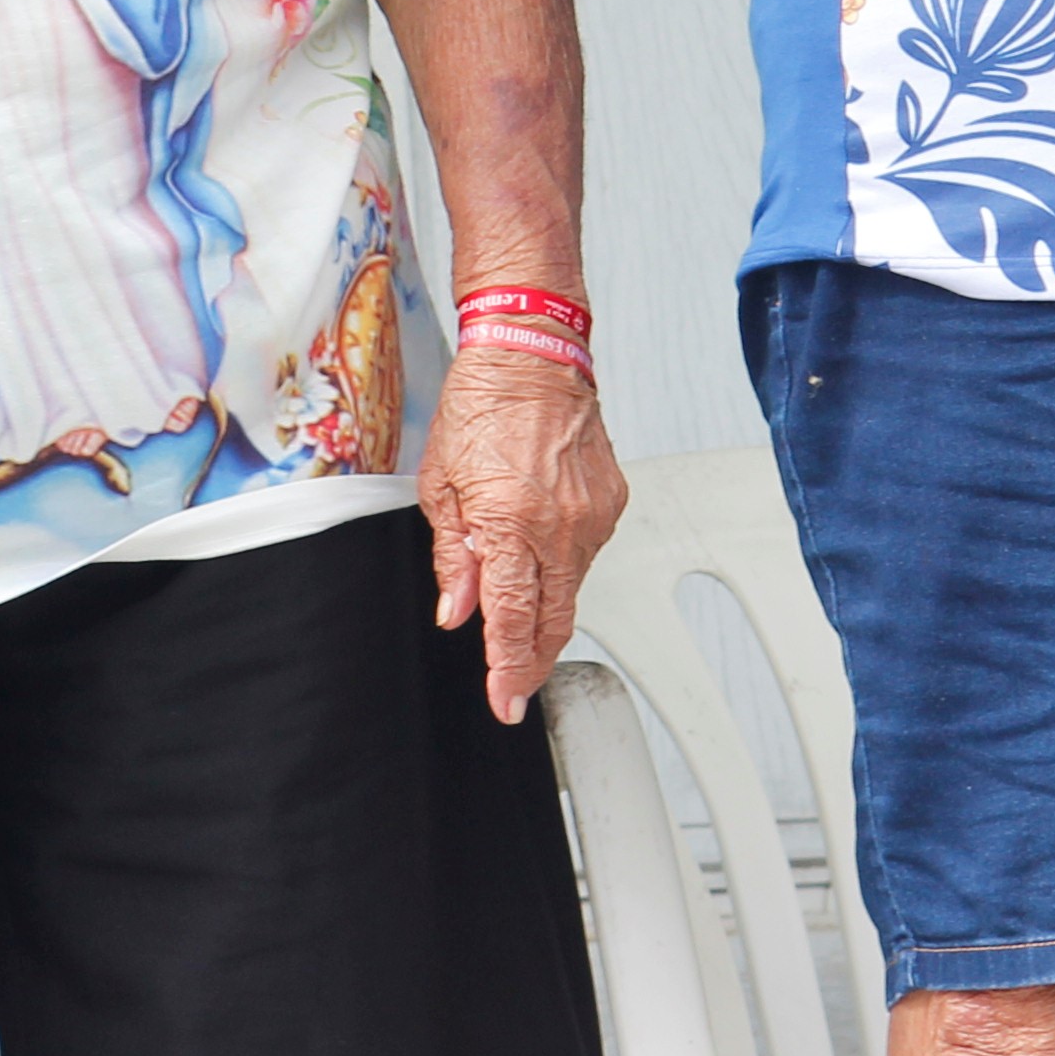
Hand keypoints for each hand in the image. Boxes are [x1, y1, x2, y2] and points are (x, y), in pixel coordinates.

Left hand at [421, 333, 625, 723]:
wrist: (531, 353)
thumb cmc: (479, 405)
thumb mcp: (441, 483)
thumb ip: (455, 557)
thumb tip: (458, 612)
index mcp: (511, 522)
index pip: (514, 619)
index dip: (509, 669)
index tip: (505, 702)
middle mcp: (561, 525)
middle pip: (555, 621)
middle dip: (533, 661)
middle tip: (514, 685)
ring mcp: (594, 515)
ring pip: (573, 589)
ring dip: (546, 606)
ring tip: (516, 598)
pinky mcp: (612, 502)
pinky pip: (586, 554)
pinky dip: (562, 564)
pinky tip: (540, 548)